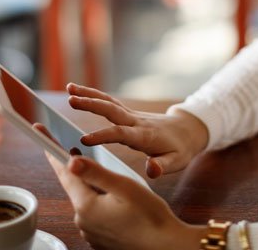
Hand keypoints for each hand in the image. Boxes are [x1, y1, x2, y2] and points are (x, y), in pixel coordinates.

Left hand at [45, 152, 204, 249]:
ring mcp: (91, 233)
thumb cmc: (150, 217)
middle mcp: (83, 222)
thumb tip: (71, 161)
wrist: (165, 246)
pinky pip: (95, 215)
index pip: (64, 173)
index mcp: (86, 206)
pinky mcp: (100, 239)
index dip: (52, 150)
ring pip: (87, 200)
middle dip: (77, 168)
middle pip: (75, 186)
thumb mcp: (124, 187)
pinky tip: (117, 200)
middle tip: (75, 147)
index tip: (41, 133)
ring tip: (107, 176)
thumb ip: (96, 173)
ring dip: (93, 187)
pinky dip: (100, 202)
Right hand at [67, 84, 208, 177]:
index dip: (103, 136)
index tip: (84, 140)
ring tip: (69, 88)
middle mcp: (135, 122)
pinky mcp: (128, 114)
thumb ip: (163, 166)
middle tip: (70, 101)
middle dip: (91, 105)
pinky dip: (94, 95)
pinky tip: (77, 91)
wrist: (188, 130)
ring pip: (108, 102)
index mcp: (144, 136)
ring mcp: (131, 115)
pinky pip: (109, 103)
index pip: (121, 134)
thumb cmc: (180, 149)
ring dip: (89, 94)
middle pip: (111, 111)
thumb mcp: (177, 161)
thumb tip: (151, 170)